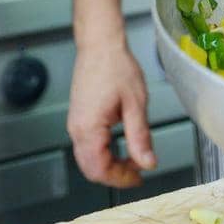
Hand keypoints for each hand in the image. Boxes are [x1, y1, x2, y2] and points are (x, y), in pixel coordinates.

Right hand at [67, 41, 156, 187]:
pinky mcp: (78, 118)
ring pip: (88, 159)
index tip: (140, 177)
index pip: (100, 170)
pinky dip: (103, 152)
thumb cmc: (116, 66)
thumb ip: (140, 137)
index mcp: (89, 129)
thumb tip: (148, 163)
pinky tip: (120, 144)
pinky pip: (87, 146)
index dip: (121, 179)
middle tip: (138, 170)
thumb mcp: (135, 104)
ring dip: (110, 164)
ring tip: (133, 157)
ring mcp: (75, 124)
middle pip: (91, 169)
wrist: (100, 44)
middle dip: (116, 174)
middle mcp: (76, 130)